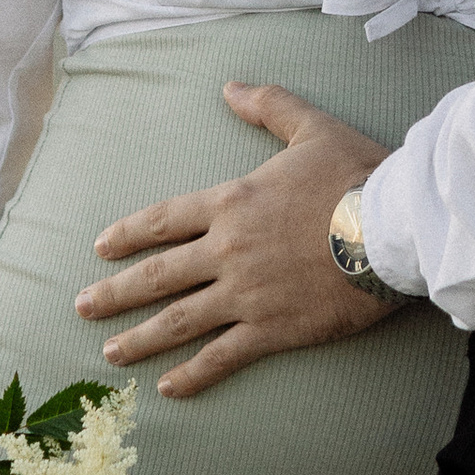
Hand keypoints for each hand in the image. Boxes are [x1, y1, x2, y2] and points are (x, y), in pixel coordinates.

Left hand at [76, 83, 397, 398]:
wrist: (392, 227)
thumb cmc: (356, 175)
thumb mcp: (311, 128)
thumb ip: (269, 107)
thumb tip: (231, 87)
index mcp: (232, 203)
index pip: (165, 219)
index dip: (129, 234)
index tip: (101, 248)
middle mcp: (228, 249)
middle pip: (158, 274)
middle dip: (115, 293)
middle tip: (82, 307)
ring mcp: (246, 293)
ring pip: (179, 320)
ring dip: (141, 338)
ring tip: (111, 353)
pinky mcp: (272, 328)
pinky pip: (222, 356)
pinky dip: (193, 374)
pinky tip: (168, 387)